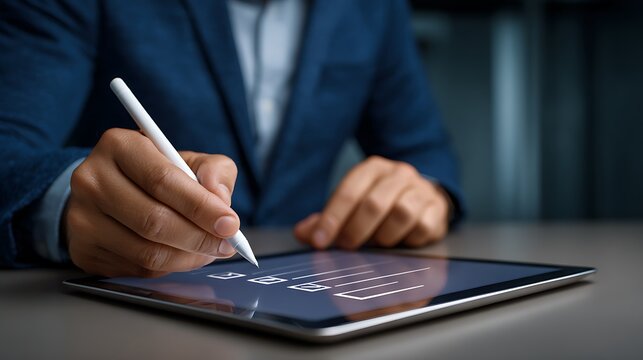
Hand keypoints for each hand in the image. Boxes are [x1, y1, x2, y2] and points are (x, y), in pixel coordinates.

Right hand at [65, 128, 239, 276]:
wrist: (107, 191)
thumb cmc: (154, 173)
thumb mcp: (187, 159)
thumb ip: (214, 171)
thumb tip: (221, 200)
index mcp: (120, 146)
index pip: (163, 181)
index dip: (201, 206)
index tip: (230, 223)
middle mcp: (92, 180)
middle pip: (154, 221)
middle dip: (199, 237)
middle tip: (226, 244)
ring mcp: (82, 218)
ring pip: (147, 251)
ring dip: (188, 257)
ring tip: (209, 251)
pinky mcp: (84, 250)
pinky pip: (137, 268)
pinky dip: (170, 267)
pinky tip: (183, 256)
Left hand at [294, 156, 449, 248]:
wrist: (424, 197)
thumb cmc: (381, 203)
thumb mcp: (353, 206)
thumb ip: (327, 219)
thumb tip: (303, 233)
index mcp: (372, 168)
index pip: (348, 191)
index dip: (332, 219)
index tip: (320, 241)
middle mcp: (398, 173)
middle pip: (374, 203)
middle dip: (355, 231)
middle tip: (346, 247)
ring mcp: (420, 189)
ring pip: (401, 213)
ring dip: (384, 236)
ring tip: (377, 242)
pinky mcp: (437, 208)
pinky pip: (422, 227)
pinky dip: (408, 239)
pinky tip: (401, 241)